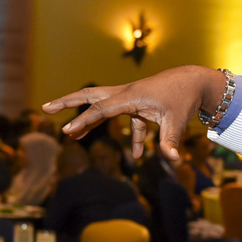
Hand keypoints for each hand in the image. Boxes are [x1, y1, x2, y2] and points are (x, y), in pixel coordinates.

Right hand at [42, 66, 226, 161]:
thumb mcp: (178, 121)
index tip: (68, 132)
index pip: (101, 110)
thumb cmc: (184, 98)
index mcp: (130, 97)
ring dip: (89, 120)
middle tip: (46, 108)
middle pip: (91, 96)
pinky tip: (137, 155)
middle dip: (68, 102)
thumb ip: (171, 141)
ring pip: (103, 106)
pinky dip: (134, 137)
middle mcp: (126, 94)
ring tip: (72, 135)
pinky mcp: (141, 105)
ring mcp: (132, 98)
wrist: (196, 81)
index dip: (84, 121)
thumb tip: (172, 160)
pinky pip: (131, 122)